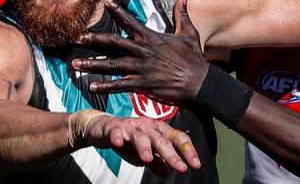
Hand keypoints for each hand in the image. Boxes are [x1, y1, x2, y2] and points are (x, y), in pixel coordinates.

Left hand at [72, 0, 208, 104]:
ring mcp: (141, 68)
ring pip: (111, 64)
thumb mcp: (190, 33)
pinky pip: (119, 85)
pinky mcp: (142, 84)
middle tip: (77, 37)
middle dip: (93, 39)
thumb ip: (182, 14)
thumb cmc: (194, 58)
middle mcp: (143, 51)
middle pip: (113, 42)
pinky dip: (105, 86)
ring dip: (92, 64)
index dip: (117, 10)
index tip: (104, 1)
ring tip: (75, 63)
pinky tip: (92, 86)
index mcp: (152, 37)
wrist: (200, 82)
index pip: (130, 20)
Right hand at [85, 114, 200, 173]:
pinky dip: (117, 138)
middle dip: (171, 154)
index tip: (195, 164)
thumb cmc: (128, 139)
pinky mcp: (114, 128)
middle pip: (161, 140)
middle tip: (181, 167)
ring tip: (148, 159)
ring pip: (140, 136)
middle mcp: (148, 126)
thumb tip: (166, 172)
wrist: (104, 127)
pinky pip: (116, 133)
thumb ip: (156, 161)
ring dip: (144, 147)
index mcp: (159, 130)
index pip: (177, 138)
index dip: (187, 151)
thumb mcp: (145, 153)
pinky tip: (118, 144)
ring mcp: (131, 126)